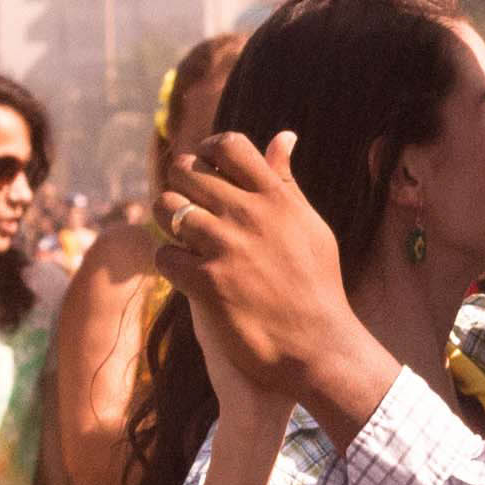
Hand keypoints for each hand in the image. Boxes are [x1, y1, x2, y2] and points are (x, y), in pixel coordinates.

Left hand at [156, 131, 367, 406]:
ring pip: (167, 209)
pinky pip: (164, 255)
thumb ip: (286, 183)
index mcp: (277, 199)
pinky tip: (190, 275)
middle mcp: (251, 216)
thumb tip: (283, 137)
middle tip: (190, 209)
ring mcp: (228, 249)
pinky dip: (172, 265)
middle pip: (186, 172)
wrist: (320, 348)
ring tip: (186, 240)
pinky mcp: (208, 283)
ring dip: (169, 223)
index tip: (208, 171)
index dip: (208, 152)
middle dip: (181, 187)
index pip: (228, 146)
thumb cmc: (317, 287)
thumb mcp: (310, 228)